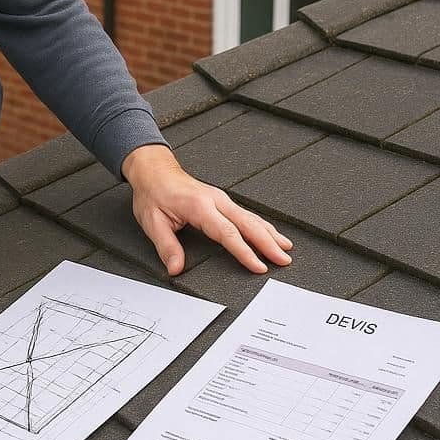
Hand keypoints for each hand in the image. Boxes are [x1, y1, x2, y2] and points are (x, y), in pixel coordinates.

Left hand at [121, 144, 292, 275]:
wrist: (153, 170)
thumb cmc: (153, 193)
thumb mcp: (153, 222)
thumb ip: (167, 246)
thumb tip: (176, 268)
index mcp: (199, 206)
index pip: (227, 233)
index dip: (245, 252)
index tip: (259, 266)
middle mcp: (215, 200)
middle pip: (247, 223)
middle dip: (268, 243)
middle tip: (284, 259)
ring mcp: (220, 198)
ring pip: (251, 217)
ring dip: (269, 233)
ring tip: (286, 248)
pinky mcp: (221, 200)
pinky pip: (246, 213)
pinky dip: (262, 225)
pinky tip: (271, 233)